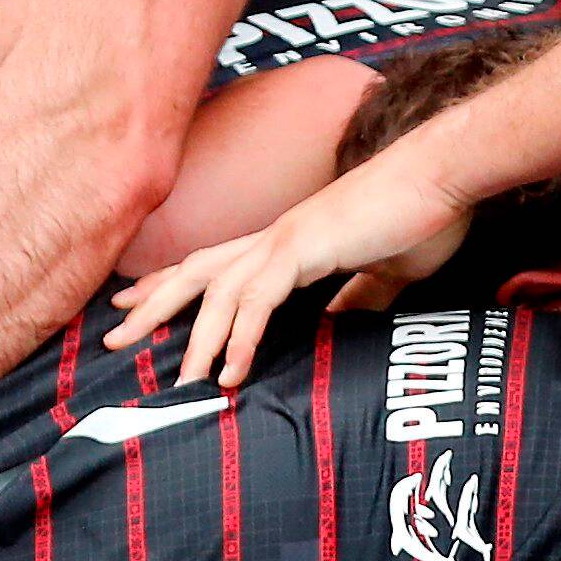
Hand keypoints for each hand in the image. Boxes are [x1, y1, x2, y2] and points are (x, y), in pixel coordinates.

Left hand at [105, 150, 465, 386]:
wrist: (447, 175)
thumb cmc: (424, 215)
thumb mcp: (387, 267)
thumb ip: (363, 293)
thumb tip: (347, 317)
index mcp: (288, 240)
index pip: (215, 263)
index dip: (171, 284)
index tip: (135, 305)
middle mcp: (276, 237)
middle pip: (195, 272)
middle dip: (152, 305)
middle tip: (114, 340)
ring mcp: (288, 240)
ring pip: (218, 291)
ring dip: (194, 339)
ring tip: (179, 384)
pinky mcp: (308, 247)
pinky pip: (261, 298)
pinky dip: (241, 336)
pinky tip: (230, 372)